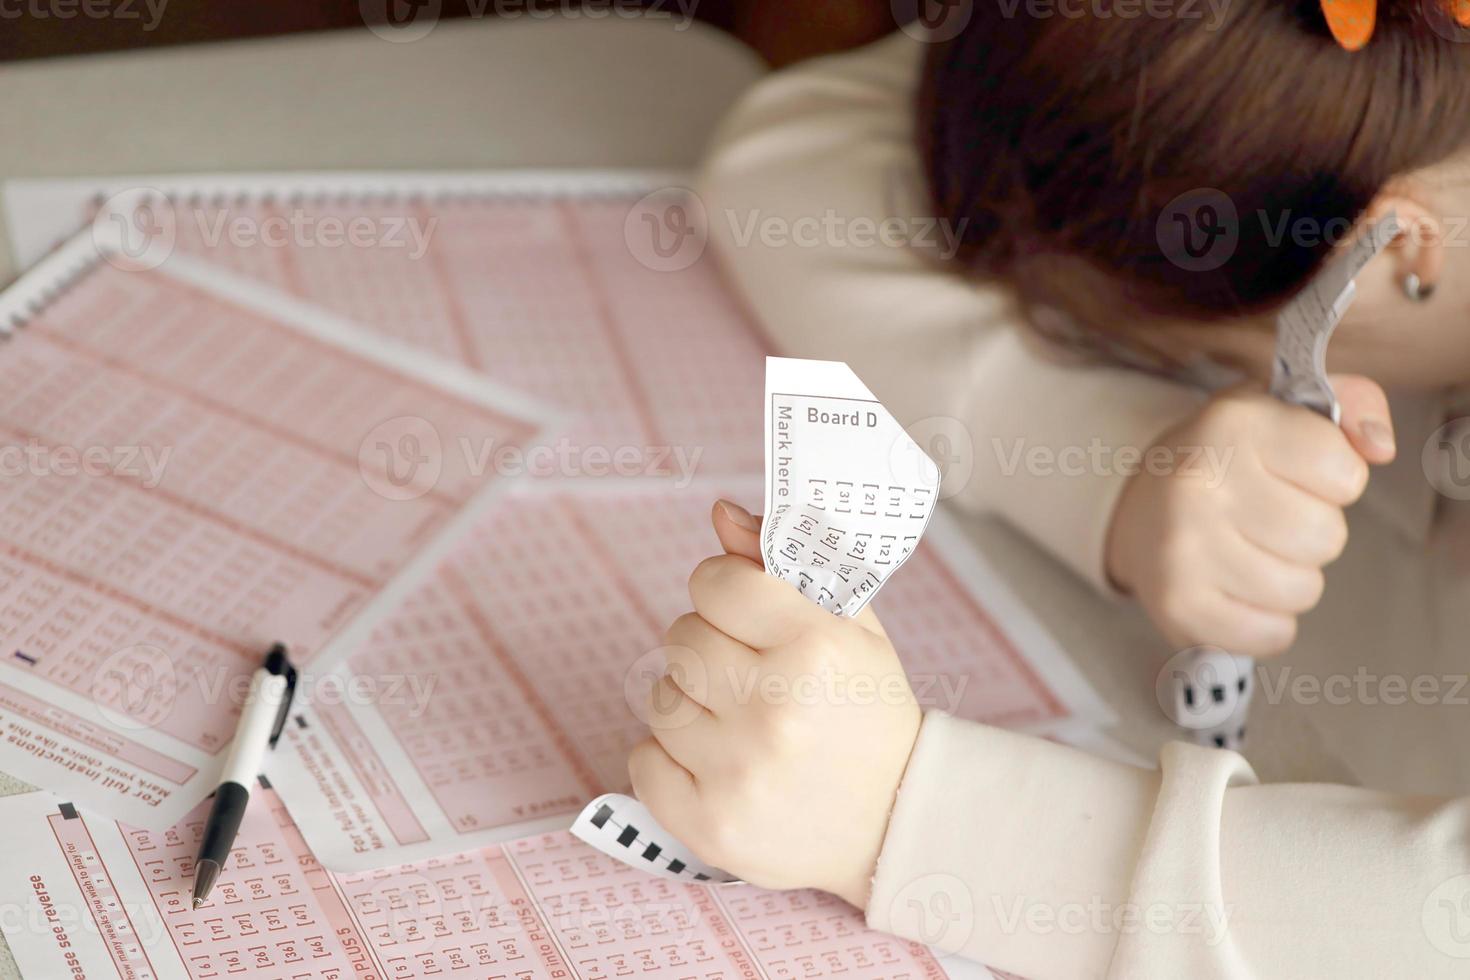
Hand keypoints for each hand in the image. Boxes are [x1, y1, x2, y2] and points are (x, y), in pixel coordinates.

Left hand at [628, 500, 920, 908]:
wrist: (895, 823)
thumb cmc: (868, 715)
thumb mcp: (851, 628)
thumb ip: (784, 564)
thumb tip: (719, 514)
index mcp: (815, 648)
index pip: (716, 582)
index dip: (724, 590)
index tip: (744, 612)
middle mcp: (775, 708)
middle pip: (681, 637)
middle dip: (709, 647)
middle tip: (750, 674)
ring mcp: (738, 771)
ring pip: (659, 698)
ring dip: (691, 704)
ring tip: (739, 721)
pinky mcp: (708, 823)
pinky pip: (642, 761)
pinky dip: (669, 759)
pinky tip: (716, 761)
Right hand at [1106, 375, 1394, 656]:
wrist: (1141, 504)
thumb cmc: (1229, 457)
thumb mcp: (1286, 407)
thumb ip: (1354, 404)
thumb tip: (1380, 447)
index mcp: (1234, 425)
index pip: (1345, 474)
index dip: (1335, 480)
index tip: (1298, 474)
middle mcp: (1200, 484)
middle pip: (1326, 537)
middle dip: (1313, 533)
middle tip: (1271, 518)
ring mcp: (1184, 549)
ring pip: (1302, 590)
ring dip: (1290, 578)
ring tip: (1252, 552)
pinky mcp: (1178, 605)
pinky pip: (1271, 635)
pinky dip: (1266, 622)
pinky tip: (1239, 590)